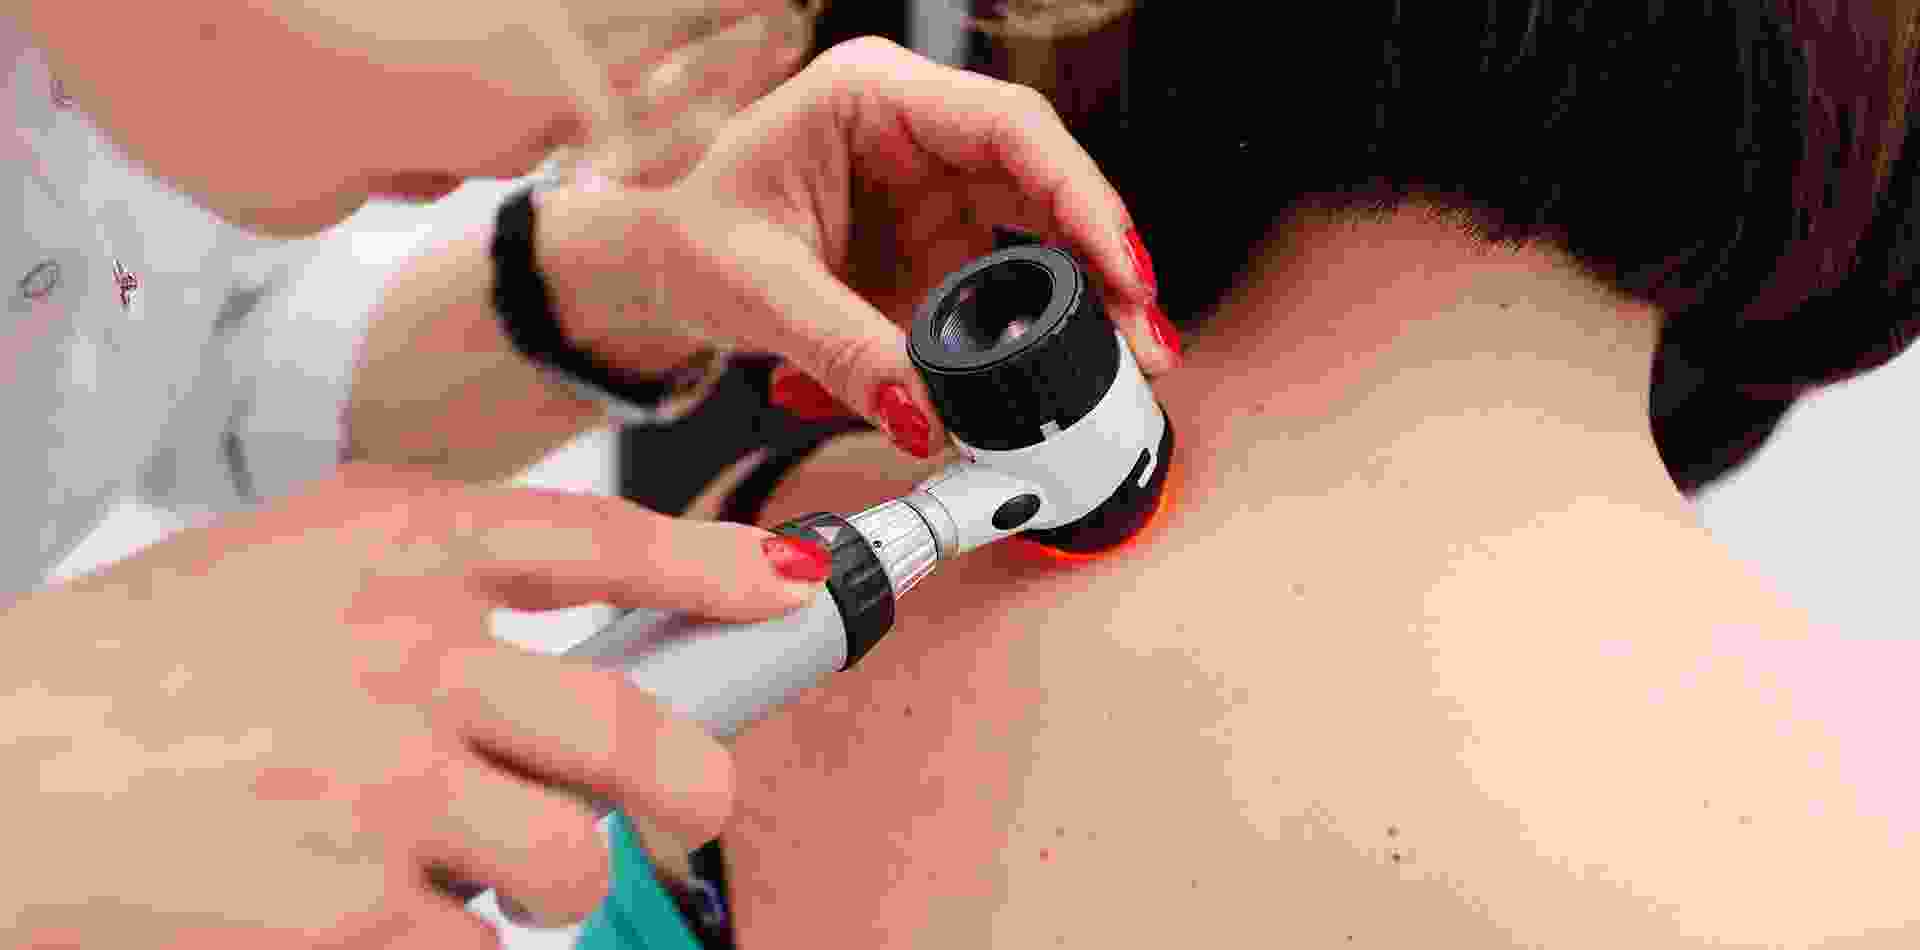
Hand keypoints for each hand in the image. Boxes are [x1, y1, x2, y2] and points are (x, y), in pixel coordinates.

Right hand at [0, 463, 832, 945]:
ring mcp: (387, 792)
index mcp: (393, 556)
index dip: (709, 566)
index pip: (591, 542)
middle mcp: (407, 663)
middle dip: (688, 780)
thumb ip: (424, 573)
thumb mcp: (285, 560)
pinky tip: (373, 904)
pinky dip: (447, 940)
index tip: (787, 585)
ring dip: (539, 876)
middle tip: (689, 794)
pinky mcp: (355, 913)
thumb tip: (557, 625)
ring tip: (455, 856)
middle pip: (632, 734)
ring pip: (567, 864)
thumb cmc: (137, 666)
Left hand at [537, 37, 1177, 458]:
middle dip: (1102, 258)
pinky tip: (1070, 366)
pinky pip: (1013, 274)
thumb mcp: (756, 292)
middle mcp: (918, 130)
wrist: (664, 268)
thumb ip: (842, 351)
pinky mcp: (943, 239)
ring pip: (1044, 227)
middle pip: (1044, 178)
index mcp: (870, 97)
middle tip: (1142, 337)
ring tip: (1122, 362)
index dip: (1078, 194)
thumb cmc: (692, 243)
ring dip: (1086, 296)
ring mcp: (938, 184)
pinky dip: (1041, 322)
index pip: (1006, 127)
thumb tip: (923, 416)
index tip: (1119, 267)